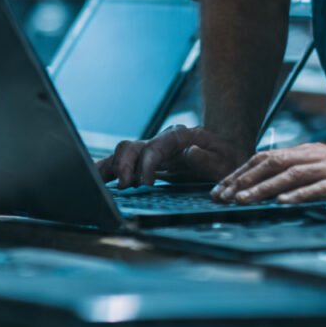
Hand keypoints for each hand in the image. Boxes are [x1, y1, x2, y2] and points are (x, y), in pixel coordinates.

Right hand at [96, 126, 247, 188]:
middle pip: (131, 147)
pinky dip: (109, 173)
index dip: (147, 164)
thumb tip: (189, 153)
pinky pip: (122, 164)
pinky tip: (98, 185)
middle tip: (123, 187)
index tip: (145, 184)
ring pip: (122, 154)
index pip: (154, 147)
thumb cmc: (227, 157)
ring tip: (100, 188)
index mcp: (177, 137)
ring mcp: (151, 151)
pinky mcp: (146, 164)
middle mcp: (160, 142)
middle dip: (122, 165)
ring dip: (111, 169)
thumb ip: (208, 157)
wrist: (226, 151)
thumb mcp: (226, 159)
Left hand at [211, 143, 325, 207]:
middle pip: (272, 164)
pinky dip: (300, 194)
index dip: (241, 173)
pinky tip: (283, 203)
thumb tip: (263, 186)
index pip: (265, 159)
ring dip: (264, 188)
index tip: (221, 189)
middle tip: (223, 197)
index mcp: (304, 152)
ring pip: (291, 175)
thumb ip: (296, 173)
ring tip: (244, 200)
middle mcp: (314, 156)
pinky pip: (320, 188)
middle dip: (244, 180)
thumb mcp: (320, 168)